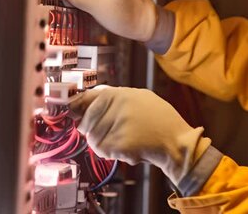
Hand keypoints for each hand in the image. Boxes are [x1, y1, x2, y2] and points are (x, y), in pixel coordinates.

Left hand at [70, 86, 210, 185]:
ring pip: (93, 138)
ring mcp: (118, 125)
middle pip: (87, 122)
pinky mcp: (120, 143)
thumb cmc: (159, 120)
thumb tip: (85, 101)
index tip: (71, 113)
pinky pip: (103, 150)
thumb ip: (114, 97)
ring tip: (127, 139)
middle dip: (93, 130)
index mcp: (120, 93)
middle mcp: (117, 106)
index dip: (76, 107)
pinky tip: (129, 148)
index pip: (86, 99)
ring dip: (105, 143)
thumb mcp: (139, 97)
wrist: (177, 141)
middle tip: (111, 133)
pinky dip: (113, 153)